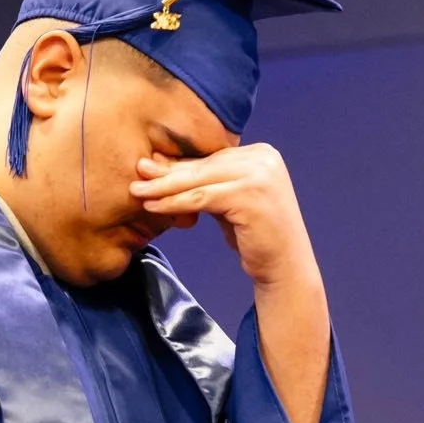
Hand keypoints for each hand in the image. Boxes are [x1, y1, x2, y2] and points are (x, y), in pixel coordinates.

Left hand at [129, 147, 318, 286]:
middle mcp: (264, 158)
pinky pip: (202, 198)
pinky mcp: (249, 195)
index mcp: (262, 154)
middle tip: (137, 172)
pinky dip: (175, 202)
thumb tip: (164, 166)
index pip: (211, 157)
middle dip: (168, 172)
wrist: (285, 268)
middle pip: (204, 165)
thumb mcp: (230, 202)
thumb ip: (208, 182)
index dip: (179, 163)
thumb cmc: (256, 237)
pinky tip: (154, 206)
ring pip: (199, 180)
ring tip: (138, 191)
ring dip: (165, 187)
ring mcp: (259, 175)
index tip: (149, 166)